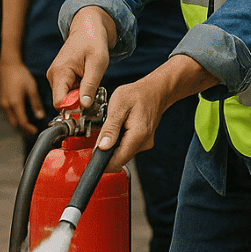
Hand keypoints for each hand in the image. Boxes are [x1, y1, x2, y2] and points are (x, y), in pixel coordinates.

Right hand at [0, 60, 42, 135]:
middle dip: (23, 130)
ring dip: (18, 126)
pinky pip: (8, 115)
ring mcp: (3, 104)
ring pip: (10, 121)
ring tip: (28, 128)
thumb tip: (40, 116)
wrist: (9, 66)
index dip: (28, 129)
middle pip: (14, 124)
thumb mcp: (31, 88)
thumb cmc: (20, 75)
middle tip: (32, 132)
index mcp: (15, 103)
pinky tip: (21, 118)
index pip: (21, 122)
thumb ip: (36, 104)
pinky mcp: (2, 101)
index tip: (35, 131)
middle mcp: (7, 106)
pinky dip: (14, 120)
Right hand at [47, 6, 112, 109]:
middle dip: (79, 103)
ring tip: (92, 82)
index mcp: (60, 73)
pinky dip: (79, 90)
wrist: (88, 28)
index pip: (59, 102)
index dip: (73, 110)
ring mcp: (55, 76)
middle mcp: (53, 76)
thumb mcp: (98, 64)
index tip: (88, 108)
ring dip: (80, 96)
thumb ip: (90, 85)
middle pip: (63, 102)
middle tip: (95, 92)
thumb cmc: (93, 42)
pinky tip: (87, 80)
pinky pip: (68, 91)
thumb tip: (84, 105)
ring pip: (67, 97)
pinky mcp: (60, 76)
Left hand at [95, 54, 217, 172]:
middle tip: (105, 131)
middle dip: (107, 150)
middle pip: (119, 159)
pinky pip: (128, 147)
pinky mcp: (144, 142)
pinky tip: (122, 126)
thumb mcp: (118, 105)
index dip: (102, 160)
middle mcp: (143, 143)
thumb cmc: (138, 93)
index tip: (94, 152)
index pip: (116, 161)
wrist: (156, 90)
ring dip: (114, 144)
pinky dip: (121, 140)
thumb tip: (101, 147)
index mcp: (137, 135)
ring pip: (123, 153)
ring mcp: (145, 144)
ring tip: (115, 125)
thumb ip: (110, 128)